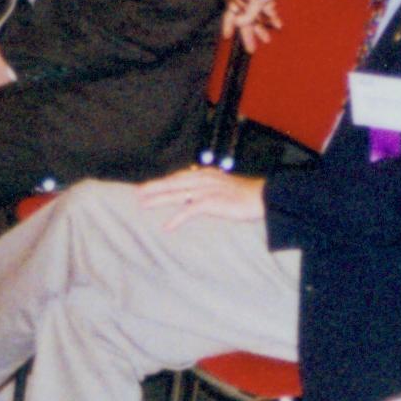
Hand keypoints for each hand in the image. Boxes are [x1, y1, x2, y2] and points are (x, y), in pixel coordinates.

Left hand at [138, 166, 266, 230]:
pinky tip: (167, 226)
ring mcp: (206, 190)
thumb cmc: (244, 195)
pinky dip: (177, 218)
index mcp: (206, 174)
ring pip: (176, 193)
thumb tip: (195, 196)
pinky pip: (190, 210)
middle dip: (154, 187)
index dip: (163, 181)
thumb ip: (208, 188)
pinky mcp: (211, 202)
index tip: (149, 186)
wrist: (262, 197)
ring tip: (144, 204)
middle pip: (173, 182)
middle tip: (137, 192)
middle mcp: (203, 179)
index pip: (179, 176)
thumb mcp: (223, 187)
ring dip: (158, 199)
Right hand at [224, 0, 296, 49]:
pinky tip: (278, 25)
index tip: (227, 38)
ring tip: (267, 39)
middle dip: (249, 33)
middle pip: (245, 18)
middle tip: (252, 48)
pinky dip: (271, 18)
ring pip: (256, 16)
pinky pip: (266, 11)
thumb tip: (237, 24)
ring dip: (262, 27)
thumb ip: (249, 13)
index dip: (228, 26)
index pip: (230, 13)